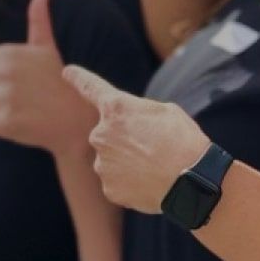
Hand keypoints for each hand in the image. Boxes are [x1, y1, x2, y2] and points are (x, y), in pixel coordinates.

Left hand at [0, 0, 96, 156]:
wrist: (77, 120)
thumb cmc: (58, 84)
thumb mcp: (46, 48)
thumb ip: (39, 20)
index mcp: (8, 53)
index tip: (10, 85)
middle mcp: (5, 72)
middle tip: (13, 102)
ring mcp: (6, 97)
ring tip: (13, 113)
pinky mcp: (6, 121)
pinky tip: (7, 126)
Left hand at [61, 64, 210, 213]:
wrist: (192, 181)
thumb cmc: (184, 141)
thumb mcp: (166, 111)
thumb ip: (139, 113)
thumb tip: (130, 125)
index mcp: (117, 108)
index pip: (91, 88)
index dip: (78, 78)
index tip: (67, 72)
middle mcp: (101, 134)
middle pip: (109, 133)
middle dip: (125, 138)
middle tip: (154, 146)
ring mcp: (102, 163)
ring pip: (112, 159)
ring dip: (129, 161)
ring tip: (156, 166)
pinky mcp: (108, 188)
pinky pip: (117, 181)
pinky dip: (131, 182)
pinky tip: (150, 182)